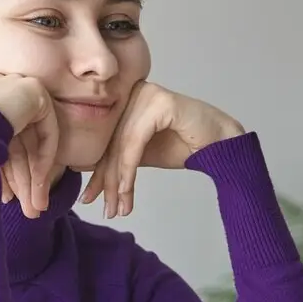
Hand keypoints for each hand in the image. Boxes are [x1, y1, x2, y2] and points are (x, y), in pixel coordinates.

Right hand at [0, 73, 59, 218]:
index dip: (5, 176)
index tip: (6, 200)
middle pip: (16, 147)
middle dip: (23, 183)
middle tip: (30, 211)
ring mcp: (17, 90)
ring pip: (30, 145)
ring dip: (34, 180)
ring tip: (36, 209)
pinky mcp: (35, 94)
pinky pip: (46, 133)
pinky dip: (44, 161)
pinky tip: (40, 186)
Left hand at [80, 81, 243, 218]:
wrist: (221, 144)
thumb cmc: (185, 145)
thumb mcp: (142, 153)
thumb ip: (117, 156)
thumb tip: (81, 168)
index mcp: (127, 99)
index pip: (106, 139)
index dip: (97, 172)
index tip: (89, 199)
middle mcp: (134, 92)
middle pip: (112, 142)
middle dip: (107, 181)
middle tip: (106, 210)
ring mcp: (146, 95)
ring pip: (121, 145)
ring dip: (118, 181)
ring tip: (118, 208)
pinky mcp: (159, 103)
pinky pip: (135, 141)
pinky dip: (128, 169)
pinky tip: (126, 190)